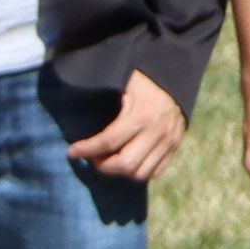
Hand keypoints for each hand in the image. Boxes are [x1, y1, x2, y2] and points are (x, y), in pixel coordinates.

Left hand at [67, 68, 188, 182]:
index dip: (87, 149)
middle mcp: (157, 132)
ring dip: (119, 172)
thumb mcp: (123, 80)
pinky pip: (155, 171)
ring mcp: (169, 142)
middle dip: (103, 165)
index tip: (72, 152)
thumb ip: (103, 92)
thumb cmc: (144, 77)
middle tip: (92, 157)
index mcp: (142, 115)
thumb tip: (71, 95)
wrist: (178, 74)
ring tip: (108, 160)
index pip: (109, 142)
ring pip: (140, 173)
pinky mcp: (175, 146)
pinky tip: (126, 161)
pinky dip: (138, 172)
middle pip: (125, 164)